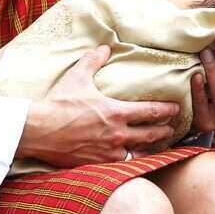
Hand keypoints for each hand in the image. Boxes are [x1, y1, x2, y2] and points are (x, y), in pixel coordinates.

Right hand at [17, 45, 179, 166]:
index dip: (166, 110)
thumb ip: (94, 60)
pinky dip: (132, 163)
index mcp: (116, 112)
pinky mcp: (97, 165)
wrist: (38, 131)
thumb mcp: (77, 76)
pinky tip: (135, 162)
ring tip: (157, 148)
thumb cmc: (59, 103)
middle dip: (164, 131)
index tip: (176, 109)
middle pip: (150, 135)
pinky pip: (121, 166)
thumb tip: (105, 47)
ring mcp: (108, 153)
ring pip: (138, 153)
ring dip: (150, 150)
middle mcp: (117, 135)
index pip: (150, 111)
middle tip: (172, 129)